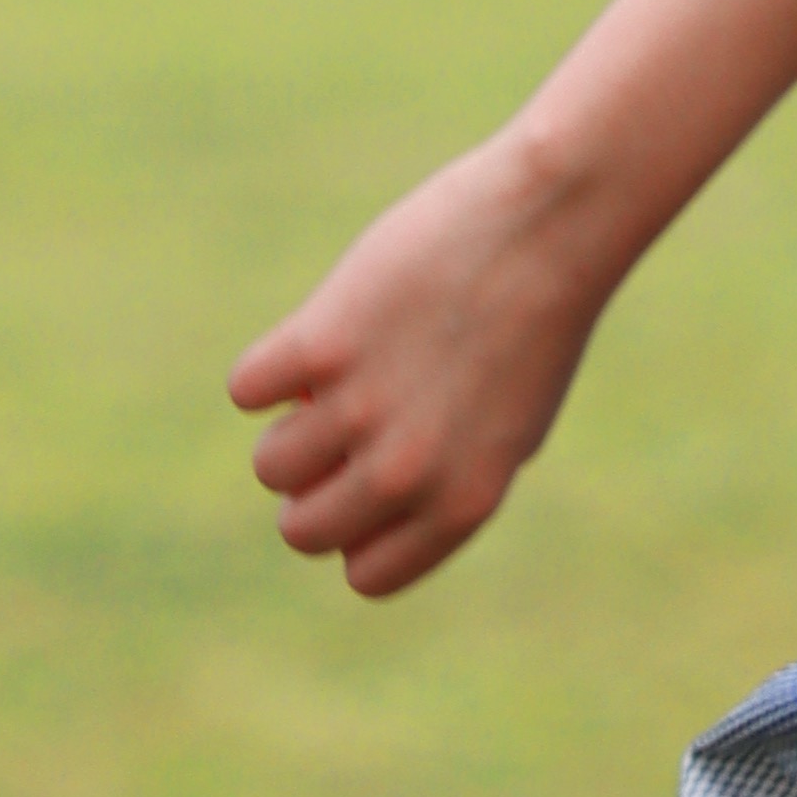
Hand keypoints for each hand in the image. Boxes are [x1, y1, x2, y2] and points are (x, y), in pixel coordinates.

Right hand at [229, 126, 608, 600]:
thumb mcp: (512, 425)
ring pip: (272, 464)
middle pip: (303, 530)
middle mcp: (408, 472)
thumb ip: (446, 478)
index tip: (371, 479)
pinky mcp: (321, 346)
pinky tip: (317, 333)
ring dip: (289, 423)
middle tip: (337, 429)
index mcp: (461, 503)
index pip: (366, 574)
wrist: (550, 222)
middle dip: (310, 488)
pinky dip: (267, 365)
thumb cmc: (538, 318)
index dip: (359, 528)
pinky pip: (246, 389)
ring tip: (333, 376)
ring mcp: (361, 410)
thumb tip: (362, 506)